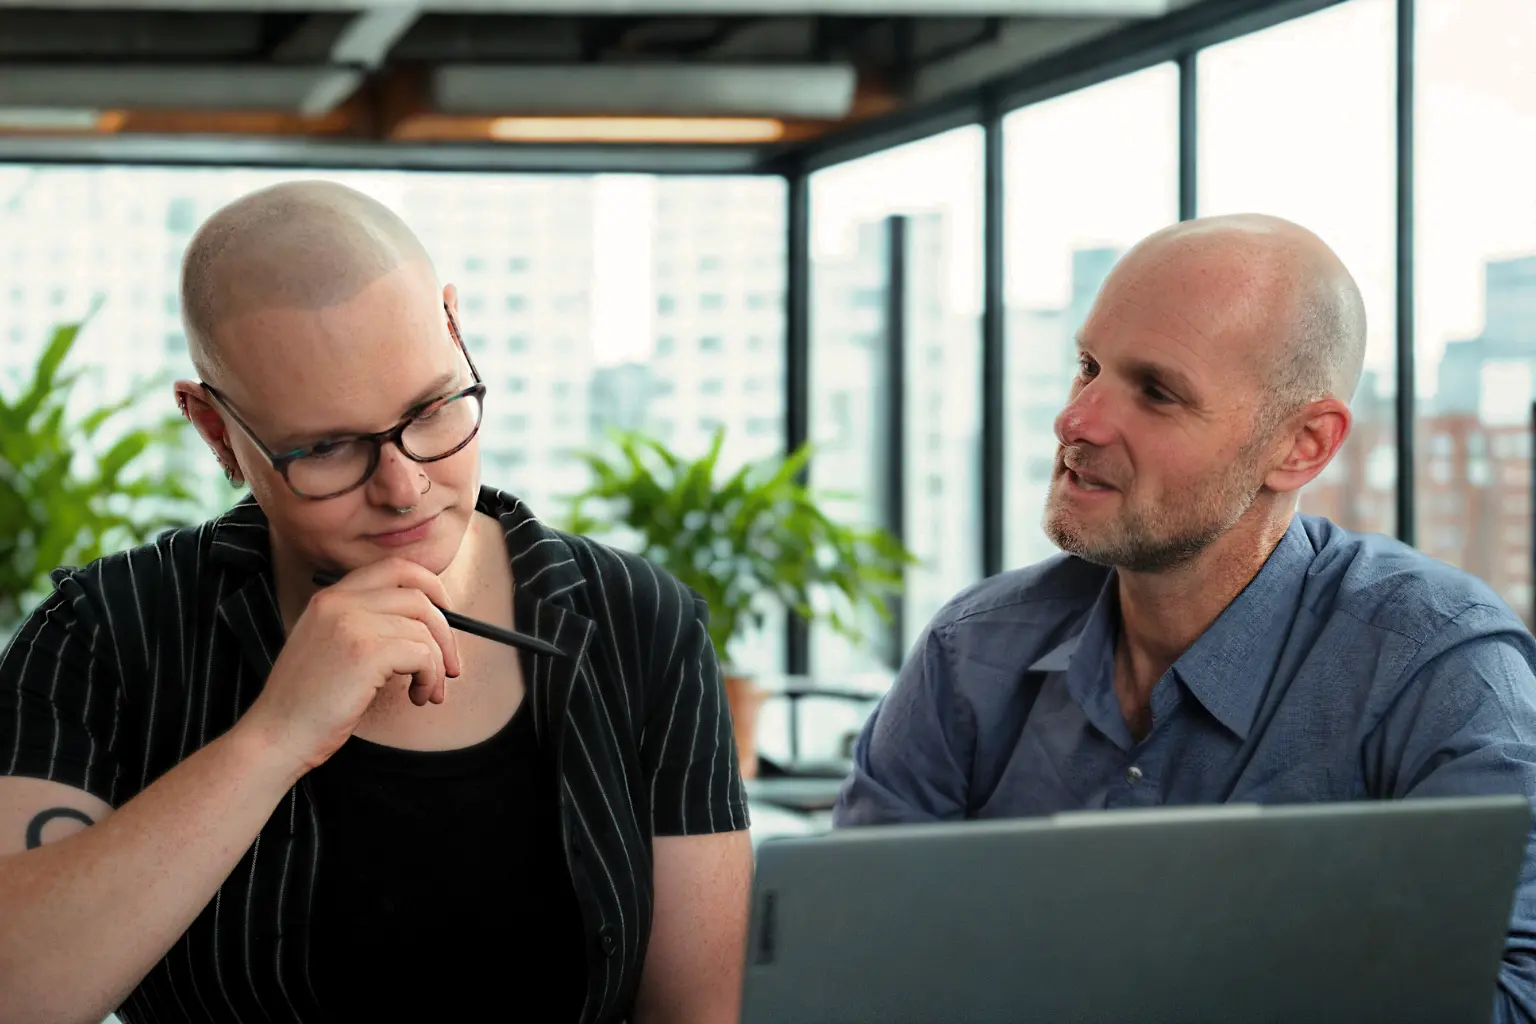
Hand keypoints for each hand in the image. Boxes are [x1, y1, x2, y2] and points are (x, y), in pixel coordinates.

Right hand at [237, 557, 464, 773]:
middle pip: (419, 594)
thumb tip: (428, 623)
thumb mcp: (330, 647)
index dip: (430, 587)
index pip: (395, 568)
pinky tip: (416, 697)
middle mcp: (340, 602)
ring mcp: (352, 624)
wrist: (276, 735)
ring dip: (437, 665)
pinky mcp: (366, 652)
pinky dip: (429, 677)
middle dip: (446, 630)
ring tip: (427, 691)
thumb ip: (366, 624)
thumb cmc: (307, 703)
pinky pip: (423, 654)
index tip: (446, 614)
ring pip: (424, 629)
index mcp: (331, 597)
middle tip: (451, 664)